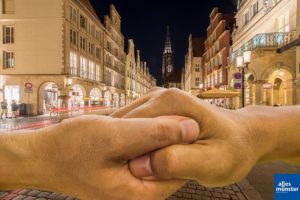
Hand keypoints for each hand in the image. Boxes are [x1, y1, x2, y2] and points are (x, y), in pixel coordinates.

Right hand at [0, 115, 198, 199]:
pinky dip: (138, 134)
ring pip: (156, 149)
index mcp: (144, 193)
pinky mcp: (126, 166)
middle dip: (163, 134)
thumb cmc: (72, 148)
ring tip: (130, 121)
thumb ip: (155, 133)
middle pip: (170, 157)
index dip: (182, 139)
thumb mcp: (115, 136)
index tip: (173, 117)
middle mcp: (142, 189)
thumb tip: (192, 127)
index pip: (181, 166)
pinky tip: (126, 124)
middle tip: (145, 118)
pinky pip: (142, 148)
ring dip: (149, 131)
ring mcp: (133, 178)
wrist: (42, 155)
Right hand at [111, 88, 274, 186]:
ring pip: (126, 129)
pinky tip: (151, 157)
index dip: (129, 155)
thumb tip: (140, 165)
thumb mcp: (212, 163)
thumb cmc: (232, 150)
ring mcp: (156, 101)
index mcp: (170, 102)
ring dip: (131, 149)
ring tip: (152, 166)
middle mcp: (159, 96)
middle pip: (123, 127)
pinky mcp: (155, 111)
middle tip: (149, 173)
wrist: (242, 138)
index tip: (141, 174)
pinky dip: (136, 146)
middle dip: (128, 152)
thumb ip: (177, 162)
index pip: (127, 128)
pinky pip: (134, 131)